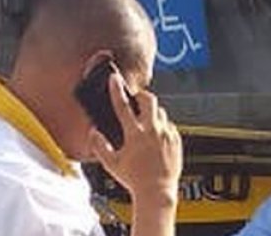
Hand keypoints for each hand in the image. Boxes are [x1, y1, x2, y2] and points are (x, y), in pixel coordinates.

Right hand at [90, 75, 181, 207]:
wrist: (157, 191)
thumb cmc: (135, 179)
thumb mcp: (112, 164)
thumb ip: (100, 146)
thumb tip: (94, 132)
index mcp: (135, 135)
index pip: (123, 106)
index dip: (116, 89)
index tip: (114, 79)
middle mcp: (152, 131)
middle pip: (149, 100)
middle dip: (142, 95)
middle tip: (137, 99)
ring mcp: (166, 134)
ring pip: (160, 112)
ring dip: (152, 113)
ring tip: (145, 123)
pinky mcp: (176, 140)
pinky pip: (169, 125)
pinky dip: (162, 126)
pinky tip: (156, 136)